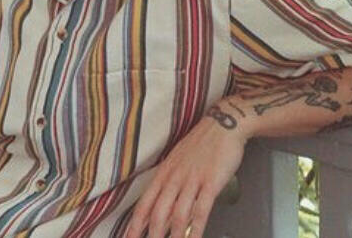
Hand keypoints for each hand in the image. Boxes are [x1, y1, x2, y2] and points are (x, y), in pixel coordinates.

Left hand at [125, 104, 248, 237]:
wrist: (222, 124)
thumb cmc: (201, 143)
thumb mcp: (178, 159)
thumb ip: (170, 180)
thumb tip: (163, 201)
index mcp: (165, 171)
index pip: (145, 202)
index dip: (136, 223)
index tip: (129, 237)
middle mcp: (175, 177)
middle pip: (158, 212)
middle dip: (152, 234)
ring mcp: (192, 180)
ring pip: (177, 214)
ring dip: (173, 236)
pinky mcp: (210, 183)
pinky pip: (201, 210)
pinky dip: (195, 229)